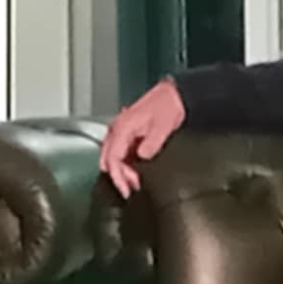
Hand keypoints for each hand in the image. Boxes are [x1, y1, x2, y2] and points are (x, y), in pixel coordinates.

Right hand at [100, 78, 187, 197]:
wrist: (174, 94)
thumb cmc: (168, 105)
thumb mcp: (163, 127)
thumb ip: (151, 145)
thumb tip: (142, 158)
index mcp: (123, 127)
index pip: (112, 158)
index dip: (118, 177)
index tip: (127, 189)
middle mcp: (118, 128)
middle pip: (108, 159)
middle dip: (118, 176)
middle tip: (131, 188)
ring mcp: (122, 130)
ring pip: (113, 156)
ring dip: (122, 170)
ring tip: (135, 182)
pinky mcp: (129, 132)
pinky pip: (121, 151)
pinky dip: (126, 163)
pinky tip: (136, 170)